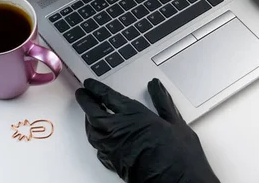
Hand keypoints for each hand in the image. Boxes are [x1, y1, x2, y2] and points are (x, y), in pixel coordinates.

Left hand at [76, 79, 219, 182]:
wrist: (174, 182)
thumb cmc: (177, 156)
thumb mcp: (175, 122)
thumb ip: (162, 101)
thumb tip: (156, 87)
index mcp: (133, 115)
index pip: (107, 96)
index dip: (96, 88)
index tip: (90, 84)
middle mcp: (118, 129)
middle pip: (93, 111)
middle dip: (85, 100)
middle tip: (81, 94)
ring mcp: (113, 147)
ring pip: (92, 130)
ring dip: (87, 119)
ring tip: (87, 113)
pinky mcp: (112, 162)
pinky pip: (97, 147)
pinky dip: (94, 138)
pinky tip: (97, 137)